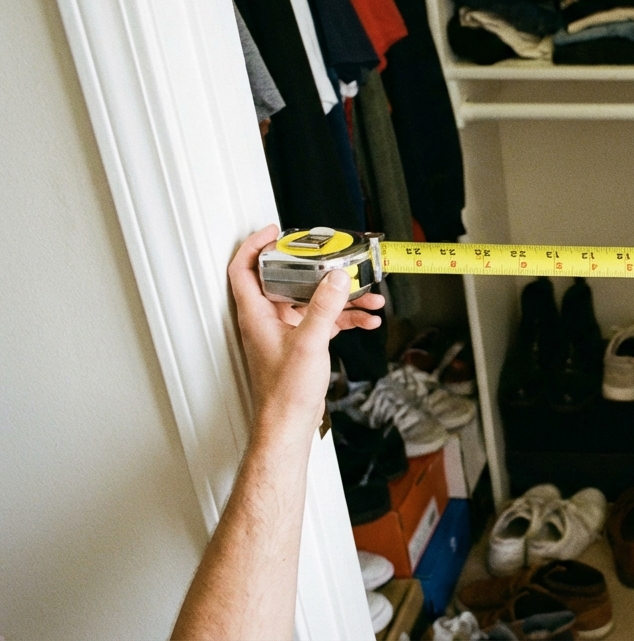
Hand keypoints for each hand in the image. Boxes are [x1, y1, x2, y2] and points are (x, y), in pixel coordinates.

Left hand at [227, 225, 385, 430]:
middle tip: (335, 258)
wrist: (289, 423)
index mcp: (257, 314)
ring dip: (339, 295)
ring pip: (312, 300)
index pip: (244, 268)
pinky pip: (323, 319)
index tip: (276, 232)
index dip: (256, 245)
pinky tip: (365, 318)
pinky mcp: (301, 343)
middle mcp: (268, 319)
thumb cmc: (284, 393)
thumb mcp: (309, 343)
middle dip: (317, 269)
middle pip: (288, 280)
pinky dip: (344, 316)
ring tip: (366, 292)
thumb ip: (324, 307)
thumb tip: (336, 277)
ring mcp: (285, 331)